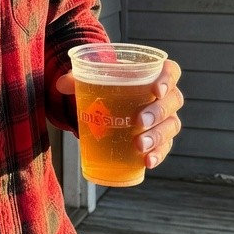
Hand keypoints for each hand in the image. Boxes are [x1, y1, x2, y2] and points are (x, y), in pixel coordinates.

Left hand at [57, 58, 183, 170]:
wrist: (111, 105)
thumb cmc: (109, 87)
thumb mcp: (93, 80)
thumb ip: (77, 79)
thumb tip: (60, 84)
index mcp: (153, 74)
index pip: (170, 72)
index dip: (167, 79)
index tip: (155, 91)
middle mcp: (165, 96)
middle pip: (173, 101)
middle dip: (158, 112)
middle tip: (138, 122)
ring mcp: (165, 118)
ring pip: (171, 125)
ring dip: (157, 136)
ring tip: (139, 145)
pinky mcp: (161, 139)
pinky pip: (166, 147)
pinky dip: (158, 155)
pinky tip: (147, 162)